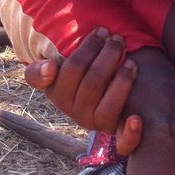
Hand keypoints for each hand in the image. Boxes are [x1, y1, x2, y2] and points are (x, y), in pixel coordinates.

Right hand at [23, 29, 142, 155]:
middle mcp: (75, 112)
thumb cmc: (83, 72)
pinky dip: (130, 133)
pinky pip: (122, 142)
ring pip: (107, 106)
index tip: (100, 31)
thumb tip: (50, 68)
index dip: (87, 49)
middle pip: (92, 82)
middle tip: (119, 38)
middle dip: (108, 55)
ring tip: (132, 60)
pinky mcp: (115, 134)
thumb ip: (38, 73)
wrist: (106, 94)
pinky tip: (137, 118)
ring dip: (122, 81)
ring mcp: (95, 123)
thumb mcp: (56, 71)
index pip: (70, 70)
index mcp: (59, 93)